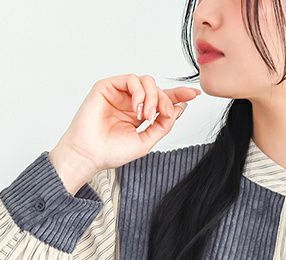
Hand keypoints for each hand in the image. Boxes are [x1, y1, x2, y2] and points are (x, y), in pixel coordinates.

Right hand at [49, 74, 201, 190]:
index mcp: (139, 115)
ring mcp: (119, 94)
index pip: (162, 100)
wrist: (90, 154)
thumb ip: (163, 125)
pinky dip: (139, 92)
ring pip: (146, 81)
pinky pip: (131, 79)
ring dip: (153, 97)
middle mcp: (130, 102)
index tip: (194, 94)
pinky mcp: (107, 86)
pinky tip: (137, 108)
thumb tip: (180, 108)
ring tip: (147, 116)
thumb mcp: (146, 141)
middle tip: (161, 115)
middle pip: (158, 89)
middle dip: (165, 100)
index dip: (178, 95)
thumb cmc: (112, 152)